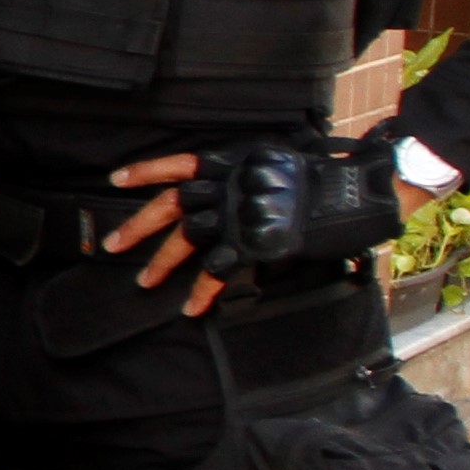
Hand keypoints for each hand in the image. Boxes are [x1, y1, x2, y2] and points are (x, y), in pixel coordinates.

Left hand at [104, 138, 424, 313]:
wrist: (358, 190)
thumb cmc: (324, 176)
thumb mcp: (274, 163)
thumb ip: (242, 175)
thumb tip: (217, 191)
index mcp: (231, 161)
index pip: (179, 164)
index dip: (146, 171)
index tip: (115, 179)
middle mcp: (229, 185)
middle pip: (171, 204)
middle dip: (137, 226)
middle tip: (110, 245)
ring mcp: (240, 214)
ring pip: (187, 238)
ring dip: (161, 263)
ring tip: (144, 283)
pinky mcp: (256, 243)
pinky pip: (219, 270)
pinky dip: (203, 292)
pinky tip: (191, 308)